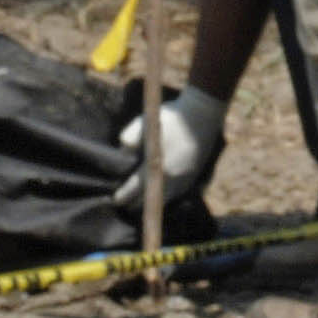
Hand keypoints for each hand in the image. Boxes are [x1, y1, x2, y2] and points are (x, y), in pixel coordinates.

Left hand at [114, 82, 225, 204]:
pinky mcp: (193, 177)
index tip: (115, 200)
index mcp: (156, 167)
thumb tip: (123, 153)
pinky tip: (160, 189)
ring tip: (141, 199)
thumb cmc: (172, 118)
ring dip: (152, 202)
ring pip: (165, 201)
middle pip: (149, 201)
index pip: (134, 190)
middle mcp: (171, 179)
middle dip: (135, 203)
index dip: (123, 197)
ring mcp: (184, 180)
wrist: (203, 114)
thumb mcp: (145, 122)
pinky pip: (177, 195)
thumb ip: (129, 138)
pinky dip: (166, 196)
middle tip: (125, 201)